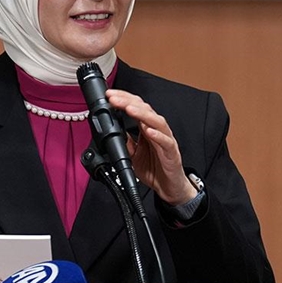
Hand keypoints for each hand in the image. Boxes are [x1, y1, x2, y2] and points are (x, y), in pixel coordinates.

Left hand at [105, 89, 197, 205]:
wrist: (169, 186)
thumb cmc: (155, 168)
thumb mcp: (133, 154)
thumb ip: (125, 142)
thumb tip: (112, 132)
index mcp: (147, 128)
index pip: (136, 107)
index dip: (123, 100)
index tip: (109, 96)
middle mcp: (157, 130)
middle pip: (144, 110)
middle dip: (128, 102)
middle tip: (113, 98)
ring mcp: (165, 139)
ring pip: (156, 121)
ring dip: (142, 114)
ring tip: (129, 108)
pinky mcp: (172, 151)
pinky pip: (165, 141)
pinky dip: (157, 135)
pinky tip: (148, 130)